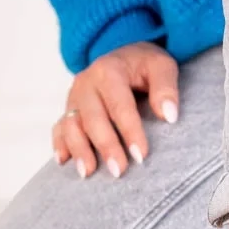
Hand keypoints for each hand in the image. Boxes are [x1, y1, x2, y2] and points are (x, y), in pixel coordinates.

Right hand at [53, 42, 178, 178]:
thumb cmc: (144, 65)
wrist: (124, 55)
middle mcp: (86, 82)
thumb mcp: (161, 66)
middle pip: (92, 118)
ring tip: (88, 173)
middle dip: (105, 146)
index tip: (141, 155)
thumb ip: (166, 87)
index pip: (119, 105)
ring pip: (71, 124)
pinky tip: (64, 162)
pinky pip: (59, 127)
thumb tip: (169, 116)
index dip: (130, 131)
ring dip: (79, 149)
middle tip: (119, 171)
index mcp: (109, 70)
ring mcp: (74, 96)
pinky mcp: (68, 108)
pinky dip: (60, 144)